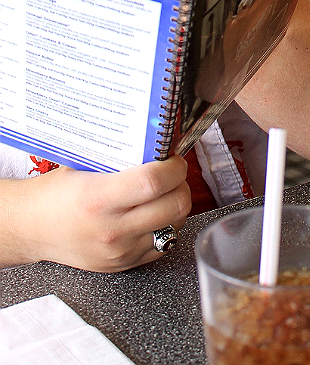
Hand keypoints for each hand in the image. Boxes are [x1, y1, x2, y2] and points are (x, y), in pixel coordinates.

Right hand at [14, 156, 191, 271]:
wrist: (33, 229)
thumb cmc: (56, 194)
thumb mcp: (84, 166)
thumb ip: (120, 156)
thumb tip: (156, 140)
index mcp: (99, 199)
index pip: (153, 182)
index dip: (173, 167)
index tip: (172, 159)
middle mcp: (113, 229)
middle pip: (174, 205)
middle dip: (181, 184)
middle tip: (172, 173)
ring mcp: (121, 251)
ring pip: (175, 225)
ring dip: (176, 205)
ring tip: (163, 192)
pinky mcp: (126, 264)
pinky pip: (165, 244)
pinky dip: (166, 225)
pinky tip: (152, 213)